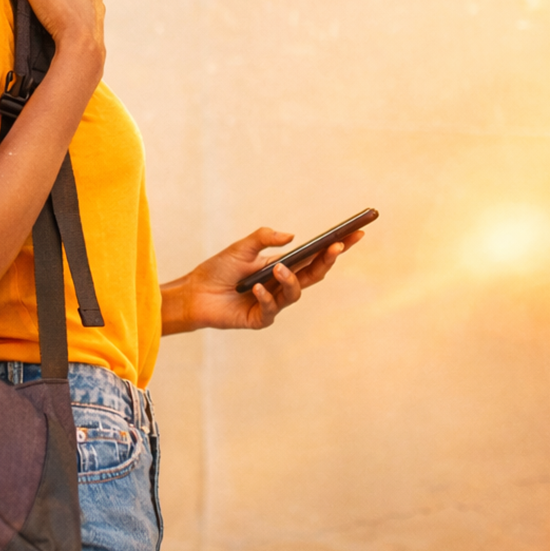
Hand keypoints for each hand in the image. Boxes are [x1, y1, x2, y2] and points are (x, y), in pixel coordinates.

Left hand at [161, 226, 364, 333]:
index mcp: (282, 266)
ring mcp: (274, 302)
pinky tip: (255, 289)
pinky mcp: (260, 318)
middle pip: (314, 274)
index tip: (356, 232)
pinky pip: (271, 309)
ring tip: (277, 269)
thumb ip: (263, 238)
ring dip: (290, 279)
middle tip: (337, 246)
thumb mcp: (241, 248)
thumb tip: (291, 237)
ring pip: (295, 292)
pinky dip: (265, 297)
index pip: (314, 256)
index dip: (336, 246)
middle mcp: (282, 284)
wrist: (195, 293)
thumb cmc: (218, 269)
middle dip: (328, 260)